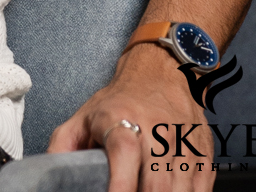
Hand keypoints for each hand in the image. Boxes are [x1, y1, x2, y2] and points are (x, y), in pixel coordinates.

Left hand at [48, 44, 213, 191]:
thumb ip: (63, 146)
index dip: (120, 188)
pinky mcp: (204, 155)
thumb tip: (51, 174)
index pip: (124, 157)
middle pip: (156, 186)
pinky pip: (201, 191)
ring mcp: (184, 144)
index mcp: (122, 122)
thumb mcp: (83, 117)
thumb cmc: (120, 102)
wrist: (160, 74)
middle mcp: (156, 132)